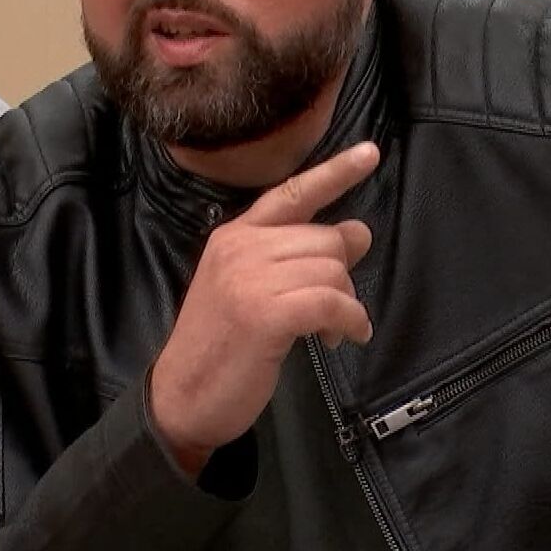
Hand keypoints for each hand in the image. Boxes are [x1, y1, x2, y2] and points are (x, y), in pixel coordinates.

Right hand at [150, 142, 379, 474]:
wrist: (182, 397)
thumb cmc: (220, 347)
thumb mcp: (251, 291)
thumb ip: (296, 259)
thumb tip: (358, 232)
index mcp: (234, 236)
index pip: (291, 193)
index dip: (334, 173)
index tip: (369, 153)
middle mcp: (241, 248)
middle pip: (325, 238)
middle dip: (343, 276)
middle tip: (336, 312)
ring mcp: (250, 279)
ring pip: (332, 271)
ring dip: (345, 306)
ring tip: (330, 332)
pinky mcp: (264, 314)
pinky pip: (331, 303)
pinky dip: (349, 322)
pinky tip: (345, 337)